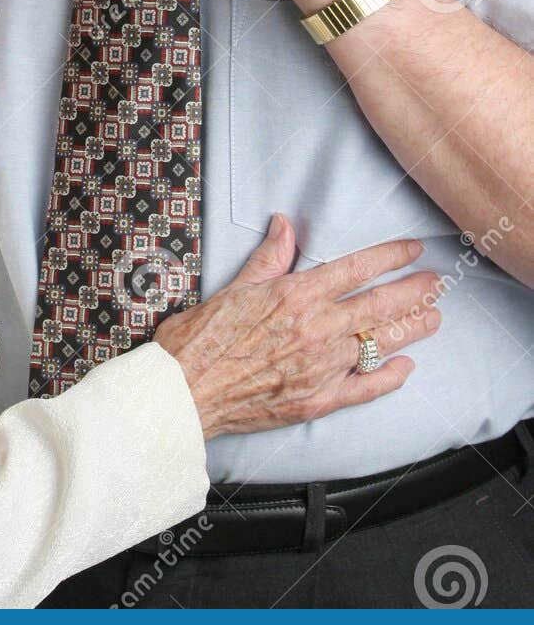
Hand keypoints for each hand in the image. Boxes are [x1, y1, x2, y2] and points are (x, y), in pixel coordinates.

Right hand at [153, 214, 440, 439]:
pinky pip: (365, 389)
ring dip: (411, 329)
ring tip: (433, 318)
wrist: (186, 391)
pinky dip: (389, 378)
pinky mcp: (317, 400)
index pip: (355, 269)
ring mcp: (320, 367)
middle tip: (437, 283)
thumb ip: (269, 257)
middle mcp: (316, 329)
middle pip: (378, 306)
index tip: (413, 251)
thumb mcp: (235, 286)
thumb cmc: (203, 339)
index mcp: (295, 295)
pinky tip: (405, 368)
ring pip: (378, 344)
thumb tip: (286, 224)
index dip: (389, 257)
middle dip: (413, 291)